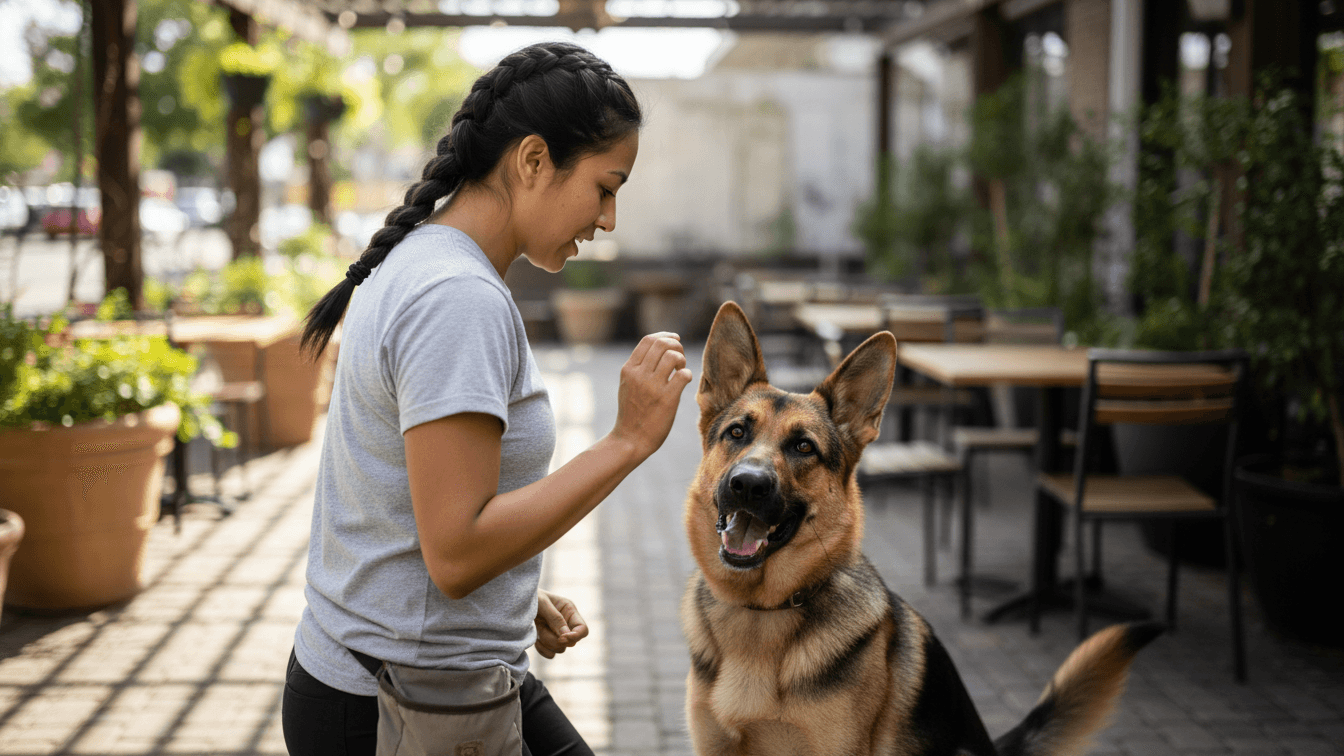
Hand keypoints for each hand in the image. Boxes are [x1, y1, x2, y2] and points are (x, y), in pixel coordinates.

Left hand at [534, 589, 588, 658]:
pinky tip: (534, 639)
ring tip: (537, 629)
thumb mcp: (542, 603)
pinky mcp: (547, 641)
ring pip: (560, 649)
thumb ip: (555, 618)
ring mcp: (557, 633)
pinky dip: (542, 649)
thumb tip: (566, 635)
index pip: (583, 629)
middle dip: (556, 639)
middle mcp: (566, 623)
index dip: (575, 636)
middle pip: (571, 642)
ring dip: (546, 642)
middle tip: (542, 628)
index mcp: (569, 610)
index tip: (561, 638)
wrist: (516, 600)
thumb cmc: (531, 597)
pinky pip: (551, 654)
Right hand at [611, 332, 693, 459]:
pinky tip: (684, 382)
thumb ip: (639, 367)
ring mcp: (652, 387)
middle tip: (679, 359)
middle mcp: (639, 375)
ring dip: (682, 360)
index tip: (675, 341)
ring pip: (673, 356)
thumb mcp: (628, 385)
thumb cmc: (632, 412)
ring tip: (680, 371)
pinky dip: (687, 375)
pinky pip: (683, 375)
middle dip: (676, 346)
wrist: (630, 439)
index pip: (648, 340)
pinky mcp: (666, 399)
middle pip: (662, 344)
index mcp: (628, 369)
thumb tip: (661, 348)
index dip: (665, 336)